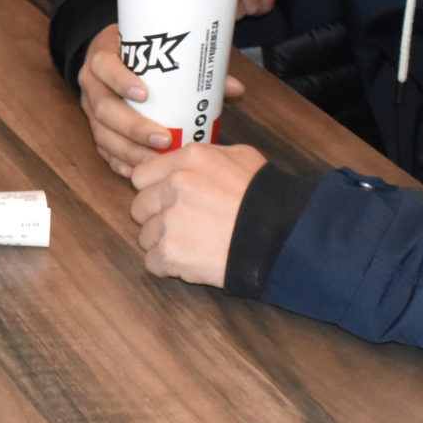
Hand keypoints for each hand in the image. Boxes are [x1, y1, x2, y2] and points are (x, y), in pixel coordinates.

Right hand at [78, 24, 246, 177]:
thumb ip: (194, 66)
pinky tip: (140, 170)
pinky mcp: (96, 130)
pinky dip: (121, 162)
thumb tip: (234, 89)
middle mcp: (92, 85)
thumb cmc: (139, 54)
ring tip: (156, 160)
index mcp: (103, 57)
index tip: (144, 93)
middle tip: (164, 138)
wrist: (111, 57)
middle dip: (133, 127)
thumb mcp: (158, 50)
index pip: (105, 66)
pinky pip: (104, 151)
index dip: (120, 81)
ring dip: (129, 151)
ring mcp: (90, 110)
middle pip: (104, 110)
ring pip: (102, 135)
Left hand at [129, 142, 266, 285]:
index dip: (153, 190)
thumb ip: (207, 155)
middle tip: (181, 227)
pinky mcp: (171, 253)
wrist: (283, 239)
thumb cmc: (267, 199)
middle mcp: (175, 185)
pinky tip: (190, 263)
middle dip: (156, 218)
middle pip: (139, 206)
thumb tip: (182, 160)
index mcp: (189, 160)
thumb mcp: (242, 159)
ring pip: (145, 236)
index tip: (166, 201)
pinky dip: (167, 267)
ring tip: (192, 246)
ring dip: (163, 244)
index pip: (142, 175)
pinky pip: (152, 262)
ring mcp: (171, 220)